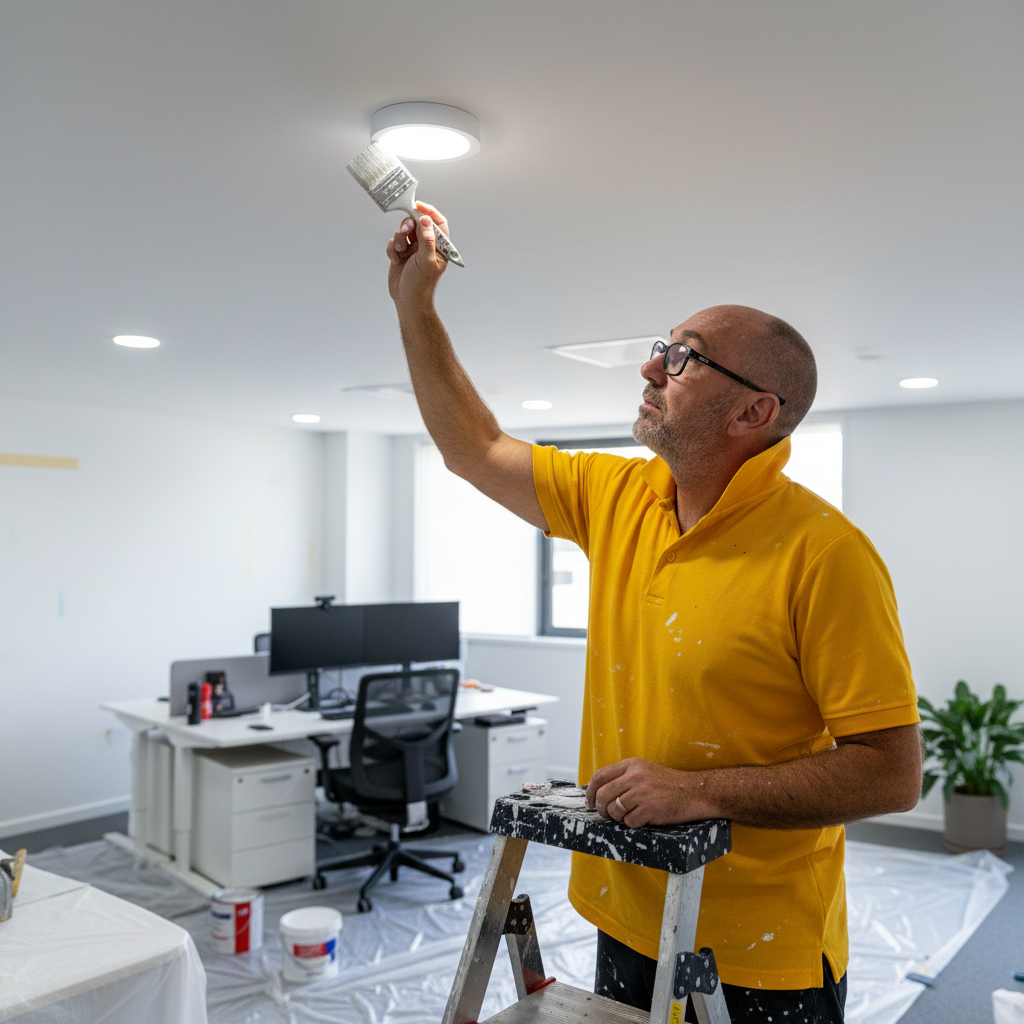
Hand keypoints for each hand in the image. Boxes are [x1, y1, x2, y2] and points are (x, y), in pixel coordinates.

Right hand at [387, 201, 449, 309]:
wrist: (407, 300)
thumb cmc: (421, 284)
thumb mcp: (426, 260)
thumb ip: (427, 239)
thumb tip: (426, 219)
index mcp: (439, 246)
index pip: (438, 222)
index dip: (429, 212)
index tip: (418, 205)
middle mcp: (427, 245)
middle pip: (417, 223)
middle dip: (408, 226)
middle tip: (405, 232)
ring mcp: (414, 249)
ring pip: (404, 231)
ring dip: (399, 239)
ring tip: (401, 253)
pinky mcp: (401, 254)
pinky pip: (394, 242)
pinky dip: (393, 249)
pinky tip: (396, 261)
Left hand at [586, 758, 712, 827]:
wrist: (695, 792)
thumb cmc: (669, 785)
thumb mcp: (645, 771)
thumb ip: (625, 777)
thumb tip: (600, 793)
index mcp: (632, 765)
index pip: (601, 776)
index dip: (590, 791)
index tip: (589, 802)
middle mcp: (635, 776)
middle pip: (603, 795)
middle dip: (601, 809)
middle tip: (605, 815)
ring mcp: (643, 792)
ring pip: (614, 810)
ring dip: (618, 818)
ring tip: (629, 815)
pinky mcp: (650, 809)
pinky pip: (629, 822)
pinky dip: (633, 824)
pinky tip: (643, 819)